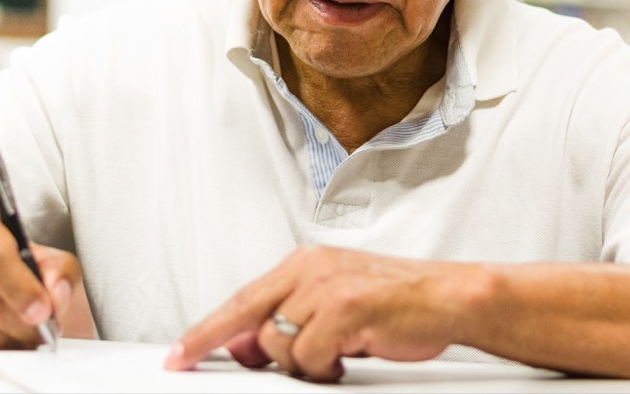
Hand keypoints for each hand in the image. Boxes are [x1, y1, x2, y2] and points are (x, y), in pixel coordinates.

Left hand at [165, 246, 473, 381]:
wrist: (449, 297)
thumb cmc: (398, 303)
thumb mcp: (336, 306)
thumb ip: (294, 321)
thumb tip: (251, 350)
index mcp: (306, 263)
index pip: (243, 299)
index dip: (207, 329)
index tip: (180, 352)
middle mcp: (311, 269)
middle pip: (245, 315)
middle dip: (215, 344)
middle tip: (188, 363)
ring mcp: (326, 287)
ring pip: (278, 343)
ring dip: (302, 363)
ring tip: (334, 357)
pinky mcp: (344, 308)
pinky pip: (309, 356)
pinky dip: (325, 367)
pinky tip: (347, 358)